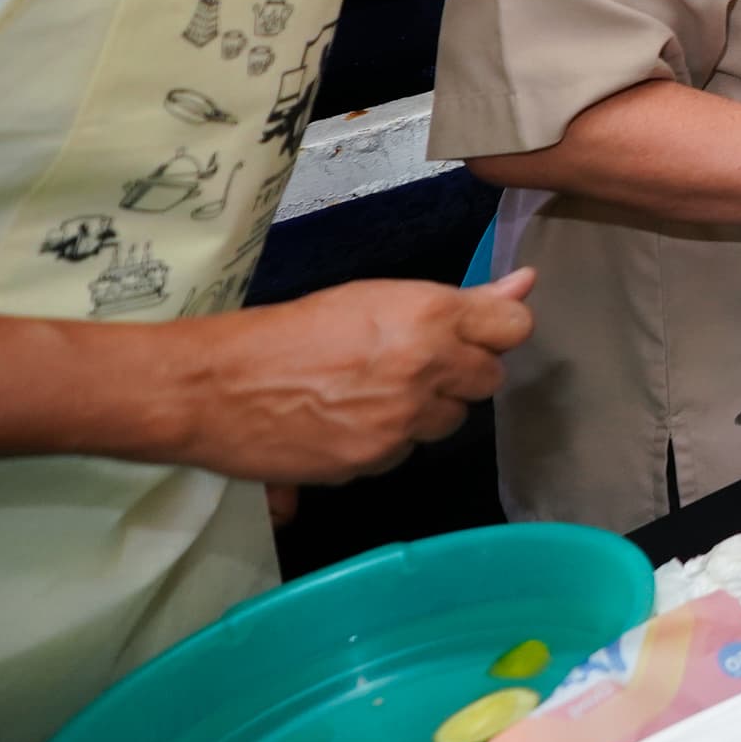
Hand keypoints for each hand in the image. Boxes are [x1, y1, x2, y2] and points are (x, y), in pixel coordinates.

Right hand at [159, 271, 535, 485]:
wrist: (213, 386)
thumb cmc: (288, 332)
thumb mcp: (373, 299)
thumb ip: (460, 300)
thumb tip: (526, 281)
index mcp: (429, 315)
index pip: (515, 328)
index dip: (494, 333)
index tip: (469, 336)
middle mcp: (427, 366)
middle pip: (488, 380)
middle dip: (458, 375)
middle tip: (410, 366)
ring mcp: (403, 419)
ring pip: (449, 421)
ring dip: (424, 411)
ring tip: (370, 395)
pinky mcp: (376, 460)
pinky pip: (405, 452)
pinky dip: (387, 443)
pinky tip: (348, 424)